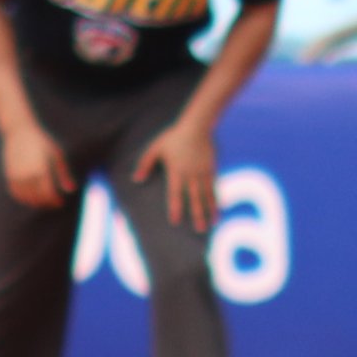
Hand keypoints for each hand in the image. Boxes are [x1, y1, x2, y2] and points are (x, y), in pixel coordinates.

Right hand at [0, 121, 73, 209]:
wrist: (19, 130)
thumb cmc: (41, 141)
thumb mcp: (57, 154)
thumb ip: (64, 173)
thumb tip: (71, 190)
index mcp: (41, 169)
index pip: (48, 193)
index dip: (55, 201)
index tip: (60, 203)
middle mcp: (28, 174)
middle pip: (37, 198)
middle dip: (47, 204)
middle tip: (54, 204)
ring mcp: (17, 175)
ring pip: (26, 197)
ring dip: (35, 203)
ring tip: (44, 202)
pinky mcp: (9, 174)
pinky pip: (15, 192)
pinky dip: (23, 198)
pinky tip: (31, 198)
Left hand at [133, 115, 220, 232]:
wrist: (197, 126)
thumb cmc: (174, 137)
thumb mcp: (156, 148)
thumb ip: (145, 163)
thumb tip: (136, 179)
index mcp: (177, 172)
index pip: (175, 194)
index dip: (175, 208)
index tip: (175, 221)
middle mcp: (191, 175)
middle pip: (194, 198)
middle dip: (197, 215)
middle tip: (200, 230)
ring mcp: (203, 173)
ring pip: (207, 195)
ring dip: (210, 210)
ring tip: (212, 223)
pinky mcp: (211, 169)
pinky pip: (215, 187)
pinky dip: (217, 198)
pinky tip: (220, 208)